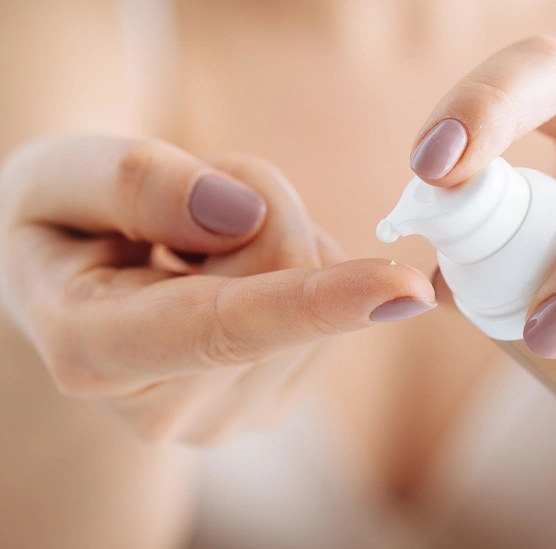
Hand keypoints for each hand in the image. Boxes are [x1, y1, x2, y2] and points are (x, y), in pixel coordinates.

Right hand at [0, 135, 434, 444]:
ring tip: (195, 248)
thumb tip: (241, 216)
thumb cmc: (59, 224)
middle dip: (259, 207)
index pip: (222, 325)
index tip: (407, 288)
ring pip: (317, 287)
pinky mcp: (270, 402)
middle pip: (287, 275)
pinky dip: (295, 272)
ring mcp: (224, 415)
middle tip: (189, 203)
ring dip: (274, 238)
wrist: (70, 284)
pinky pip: (331, 310)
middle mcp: (164, 407)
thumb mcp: (58, 177)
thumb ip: (134, 183)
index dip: (317, 301)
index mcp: (95, 350)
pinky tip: (228, 278)